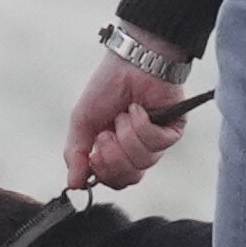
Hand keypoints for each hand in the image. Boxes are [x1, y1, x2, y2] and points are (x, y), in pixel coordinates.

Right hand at [65, 38, 196, 186]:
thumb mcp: (82, 121)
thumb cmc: (107, 86)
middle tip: (107, 133)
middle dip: (114, 155)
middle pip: (129, 177)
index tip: (93, 154)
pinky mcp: (172, 131)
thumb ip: (76, 153)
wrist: (130, 62)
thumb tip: (73, 184)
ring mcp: (155, 142)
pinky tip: (138, 109)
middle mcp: (136, 150)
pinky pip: (156, 143)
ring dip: (126, 135)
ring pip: (143, 161)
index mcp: (115, 150)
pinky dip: (141, 124)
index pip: (114, 180)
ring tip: (123, 114)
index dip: (103, 172)